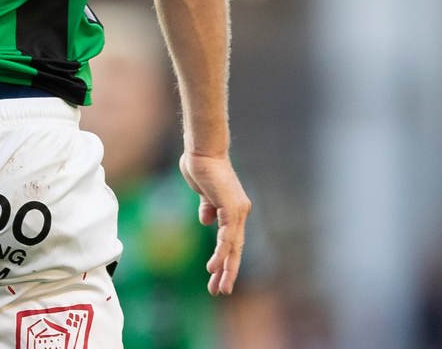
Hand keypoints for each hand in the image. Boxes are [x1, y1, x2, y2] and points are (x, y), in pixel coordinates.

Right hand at [179, 149, 251, 294]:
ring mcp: (238, 211)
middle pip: (235, 249)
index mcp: (233, 210)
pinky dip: (221, 253)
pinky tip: (214, 267)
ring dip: (226, 269)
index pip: (231, 241)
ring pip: (233, 247)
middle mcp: (239, 213)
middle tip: (220, 291)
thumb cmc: (201, 167)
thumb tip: (206, 221)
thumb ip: (207, 207)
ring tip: (220, 287)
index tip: (216, 275)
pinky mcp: (232, 208)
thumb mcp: (203, 193)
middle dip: (228, 271)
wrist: (203, 151)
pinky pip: (226, 237)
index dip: (225, 259)